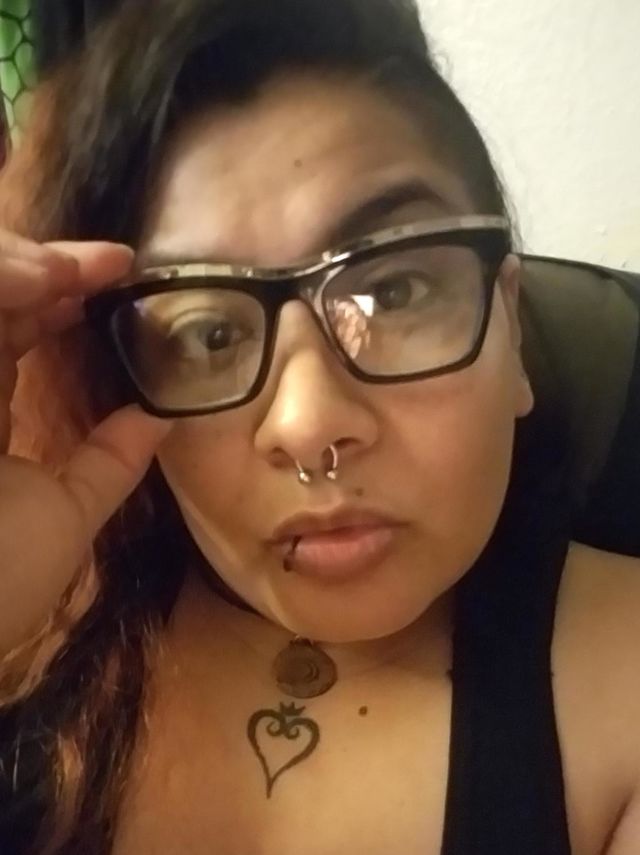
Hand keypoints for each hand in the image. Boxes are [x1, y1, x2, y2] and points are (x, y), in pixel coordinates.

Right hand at [0, 230, 172, 654]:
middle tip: (102, 266)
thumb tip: (166, 414)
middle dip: (39, 263)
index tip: (119, 274)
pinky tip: (37, 280)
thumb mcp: (68, 514)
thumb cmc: (1, 582)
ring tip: (65, 273)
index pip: (13, 327)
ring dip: (11, 265)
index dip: (58, 291)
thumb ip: (110, 460)